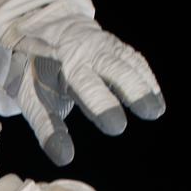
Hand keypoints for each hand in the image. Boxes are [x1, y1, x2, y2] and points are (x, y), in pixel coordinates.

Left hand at [1, 4, 164, 164]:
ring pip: (129, 63)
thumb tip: (65, 158)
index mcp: (65, 64)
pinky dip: (146, 78)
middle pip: (116, 69)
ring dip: (145, 85)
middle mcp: (88, 51)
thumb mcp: (34, 100)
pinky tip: (155, 98)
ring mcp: (104, 45)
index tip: (117, 126)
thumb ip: (49, 129)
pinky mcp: (116, 47)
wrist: (41, 32)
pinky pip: (134, 61)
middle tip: (150, 112)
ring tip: (156, 110)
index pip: (86, 86)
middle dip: (134, 90)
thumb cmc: (37, 73)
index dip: (102, 106)